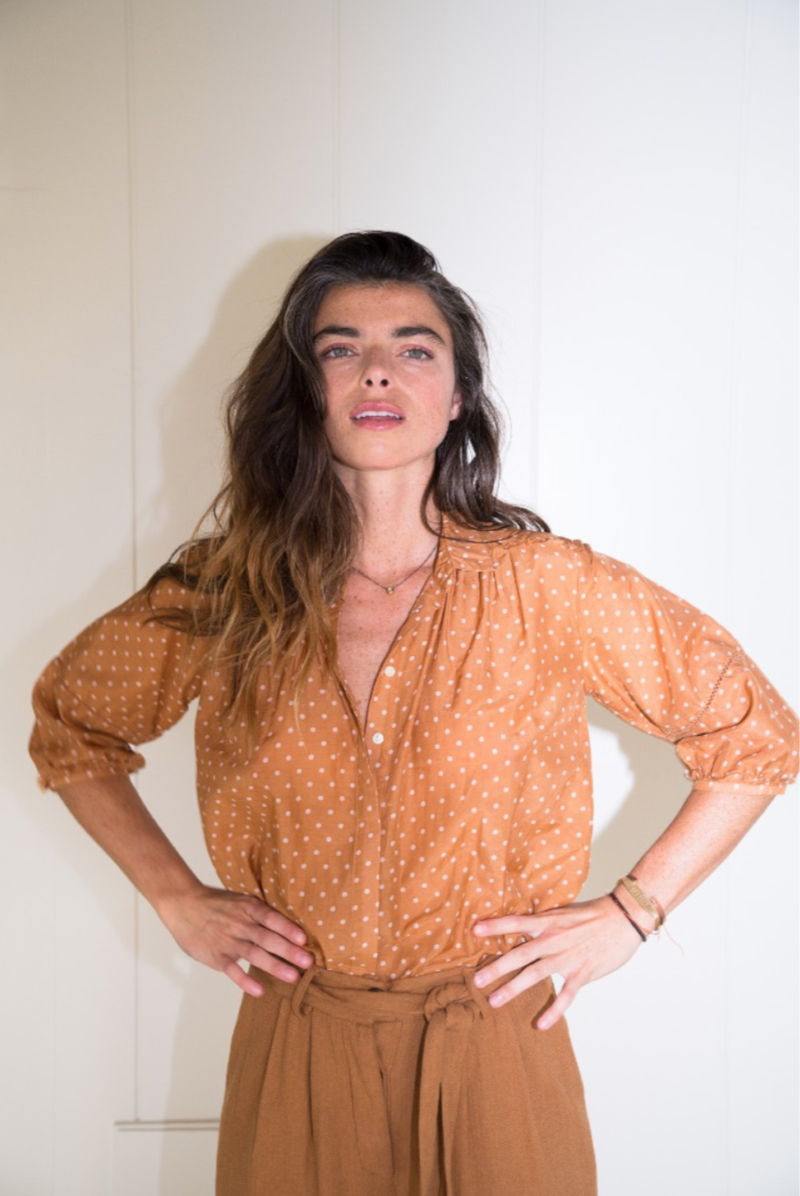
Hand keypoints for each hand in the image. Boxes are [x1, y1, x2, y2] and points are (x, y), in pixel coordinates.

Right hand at [157, 884, 313, 996]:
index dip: (288, 929)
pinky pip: (232, 970)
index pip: (272, 918)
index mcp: (249, 908)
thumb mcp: (240, 901)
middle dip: (289, 951)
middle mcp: (241, 924)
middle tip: (308, 962)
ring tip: (293, 977)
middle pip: (268, 938)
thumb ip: (259, 913)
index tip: (304, 940)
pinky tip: (260, 990)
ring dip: (275, 966)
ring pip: (255, 954)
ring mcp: (228, 941)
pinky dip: (245, 981)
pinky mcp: (216, 956)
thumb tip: (288, 926)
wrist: (183, 904)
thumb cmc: (216, 903)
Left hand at [472, 896, 643, 1028]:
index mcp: (548, 922)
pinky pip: (566, 995)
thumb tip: (523, 928)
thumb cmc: (593, 915)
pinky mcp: (583, 972)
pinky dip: (554, 1010)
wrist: (624, 918)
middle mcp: (553, 940)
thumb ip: (543, 923)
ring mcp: (567, 957)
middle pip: (519, 955)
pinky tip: (540, 1024)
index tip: (474, 930)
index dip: (496, 926)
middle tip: (476, 981)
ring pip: (535, 975)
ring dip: (514, 989)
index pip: (516, 922)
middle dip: (496, 968)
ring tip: (494, 1002)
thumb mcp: (563, 913)